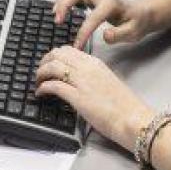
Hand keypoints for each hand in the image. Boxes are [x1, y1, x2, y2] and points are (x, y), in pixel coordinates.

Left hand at [35, 46, 153, 146]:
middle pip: (57, 54)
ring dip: (40, 73)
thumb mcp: (108, 82)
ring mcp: (82, 81)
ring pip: (52, 66)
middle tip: (40, 72)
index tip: (49, 64)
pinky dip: (42, 88)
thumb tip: (78, 82)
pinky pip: (53, 86)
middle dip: (44, 62)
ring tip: (38, 82)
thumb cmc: (124, 106)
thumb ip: (92, 78)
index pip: (69, 50)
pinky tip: (40, 94)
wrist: (133, 119)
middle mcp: (87, 68)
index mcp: (95, 63)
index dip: (54, 56)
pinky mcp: (77, 97)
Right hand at [53, 0, 154, 48]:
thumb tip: (105, 36)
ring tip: (56, 16)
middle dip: (65, 5)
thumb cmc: (137, 22)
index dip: (83, 32)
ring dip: (61, 0)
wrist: (142, 12)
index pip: (93, 17)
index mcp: (111, 4)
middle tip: (58, 22)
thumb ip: (120, 34)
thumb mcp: (134, 32)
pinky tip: (59, 10)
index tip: (77, 46)